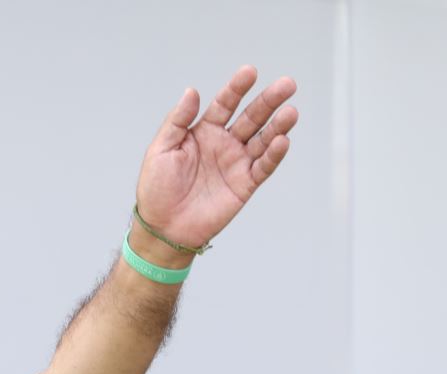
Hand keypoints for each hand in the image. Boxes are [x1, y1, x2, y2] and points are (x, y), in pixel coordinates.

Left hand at [133, 65, 297, 250]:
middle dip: (268, 101)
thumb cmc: (157, 189)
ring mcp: (236, 163)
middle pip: (251, 117)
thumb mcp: (160, 149)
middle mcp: (224, 143)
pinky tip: (282, 141)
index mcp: (204, 131)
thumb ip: (178, 121)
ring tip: (290, 112)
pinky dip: (274, 155)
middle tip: (287, 85)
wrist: (163, 228)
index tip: (250, 72)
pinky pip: (263, 167)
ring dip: (278, 126)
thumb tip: (192, 91)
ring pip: (262, 139)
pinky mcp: (244, 185)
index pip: (225, 104)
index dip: (237, 88)